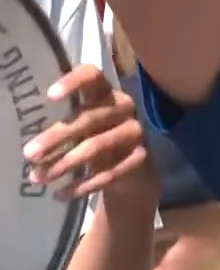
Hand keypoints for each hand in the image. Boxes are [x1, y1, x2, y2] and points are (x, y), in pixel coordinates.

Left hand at [22, 65, 149, 200]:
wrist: (132, 168)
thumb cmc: (95, 138)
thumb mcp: (80, 127)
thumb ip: (62, 125)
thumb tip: (29, 146)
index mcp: (105, 92)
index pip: (93, 75)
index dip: (73, 82)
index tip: (49, 97)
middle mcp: (125, 107)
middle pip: (90, 117)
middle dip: (56, 137)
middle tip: (29, 154)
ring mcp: (136, 132)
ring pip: (98, 145)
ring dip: (65, 163)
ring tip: (39, 178)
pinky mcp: (141, 157)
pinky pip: (110, 172)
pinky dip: (83, 185)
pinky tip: (60, 194)